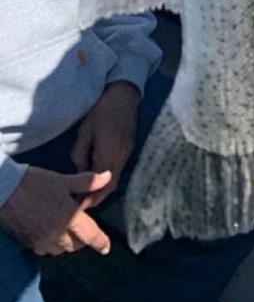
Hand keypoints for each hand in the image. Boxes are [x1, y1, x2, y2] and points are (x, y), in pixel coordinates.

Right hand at [0, 167, 112, 255]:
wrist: (5, 191)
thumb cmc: (36, 183)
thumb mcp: (64, 180)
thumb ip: (87, 182)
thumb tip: (108, 177)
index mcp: (69, 218)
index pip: (89, 235)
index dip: (100, 242)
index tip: (106, 248)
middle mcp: (56, 234)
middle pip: (76, 245)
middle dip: (82, 239)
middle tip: (83, 226)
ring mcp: (41, 241)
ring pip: (61, 249)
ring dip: (67, 242)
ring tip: (66, 227)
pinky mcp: (28, 243)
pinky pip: (45, 249)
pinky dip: (52, 244)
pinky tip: (50, 231)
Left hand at [69, 81, 139, 205]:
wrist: (124, 94)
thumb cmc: (102, 110)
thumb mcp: (85, 131)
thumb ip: (80, 153)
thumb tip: (78, 170)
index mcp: (109, 153)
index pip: (98, 184)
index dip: (88, 198)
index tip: (75, 207)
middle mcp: (121, 157)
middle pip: (110, 186)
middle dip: (97, 199)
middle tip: (80, 206)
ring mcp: (128, 153)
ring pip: (116, 180)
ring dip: (103, 190)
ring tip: (87, 195)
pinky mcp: (129, 149)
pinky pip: (119, 171)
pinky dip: (108, 180)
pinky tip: (98, 179)